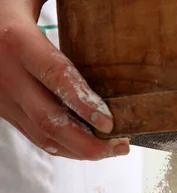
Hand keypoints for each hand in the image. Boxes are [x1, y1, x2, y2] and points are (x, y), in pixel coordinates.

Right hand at [0, 0, 129, 159]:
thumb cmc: (9, 8)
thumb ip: (68, 7)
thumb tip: (105, 11)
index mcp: (18, 42)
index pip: (54, 77)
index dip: (83, 103)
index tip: (109, 123)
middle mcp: (8, 75)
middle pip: (49, 120)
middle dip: (88, 143)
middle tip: (120, 146)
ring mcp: (4, 97)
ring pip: (43, 135)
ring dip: (81, 150)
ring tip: (113, 149)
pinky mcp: (5, 109)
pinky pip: (36, 136)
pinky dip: (65, 147)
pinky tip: (89, 147)